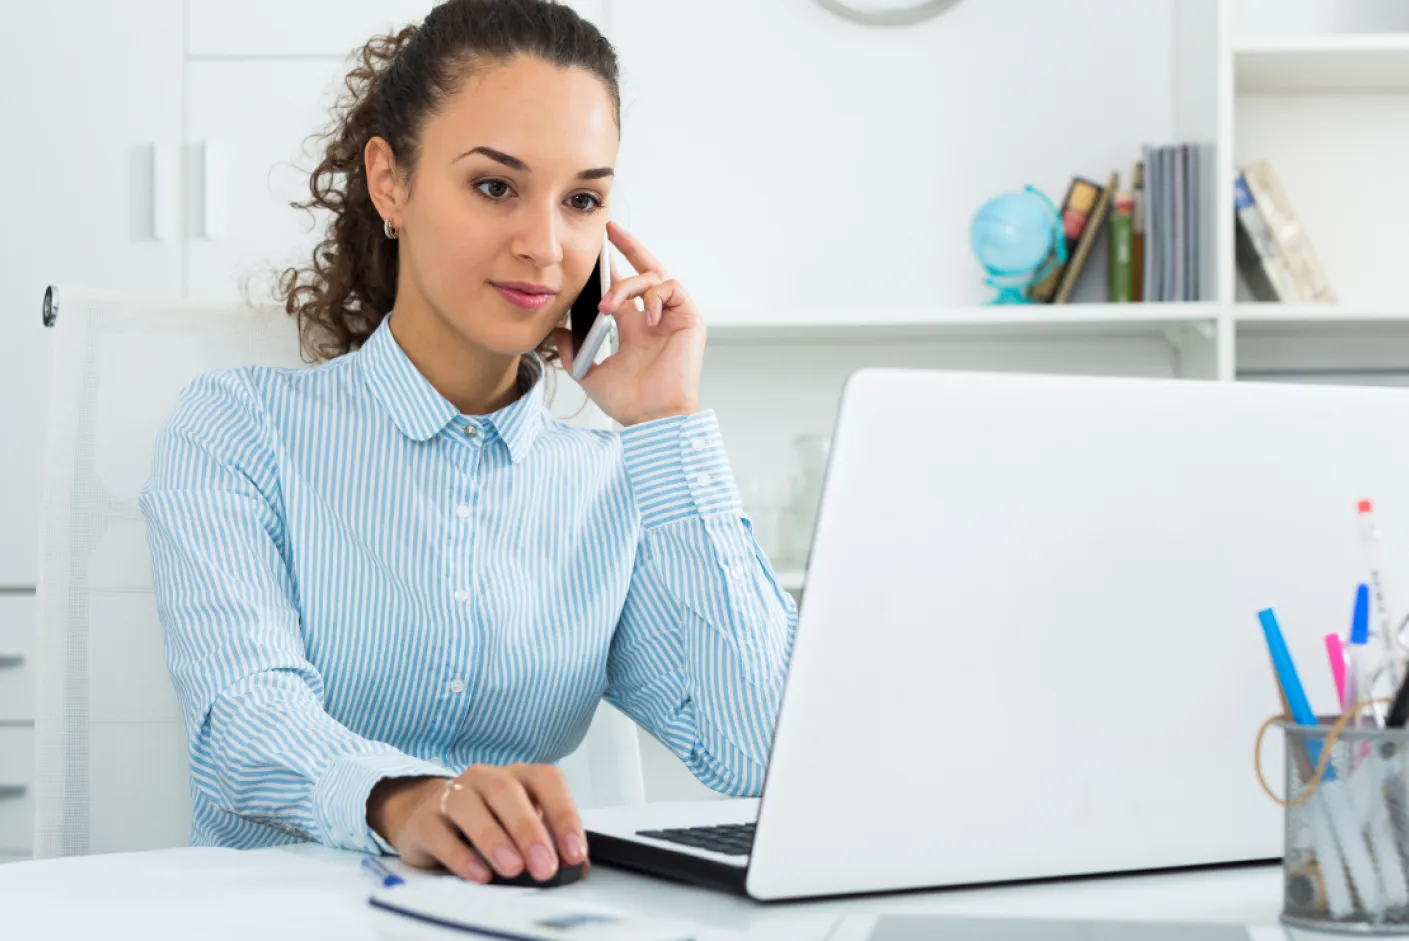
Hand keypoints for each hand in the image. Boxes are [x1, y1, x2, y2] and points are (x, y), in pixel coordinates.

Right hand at [367, 765, 588, 883]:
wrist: (427, 817)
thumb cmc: (486, 822)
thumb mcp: (520, 828)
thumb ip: (550, 843)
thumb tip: (578, 867)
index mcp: (517, 775)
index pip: (547, 780)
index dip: (564, 814)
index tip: (574, 852)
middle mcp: (485, 778)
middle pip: (507, 792)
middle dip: (529, 831)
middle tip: (544, 867)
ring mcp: (451, 794)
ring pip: (470, 806)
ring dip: (494, 838)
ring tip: (513, 869)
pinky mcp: (423, 820)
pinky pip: (440, 833)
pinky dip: (461, 856)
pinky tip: (479, 874)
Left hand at [553, 221, 704, 426]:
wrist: (653, 417)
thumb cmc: (629, 401)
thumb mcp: (589, 373)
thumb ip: (572, 351)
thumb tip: (556, 331)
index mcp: (633, 328)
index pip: (623, 287)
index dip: (611, 266)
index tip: (595, 248)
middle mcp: (653, 318)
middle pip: (646, 270)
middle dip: (630, 246)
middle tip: (610, 229)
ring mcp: (672, 317)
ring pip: (654, 277)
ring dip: (628, 285)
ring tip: (609, 305)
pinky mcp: (689, 319)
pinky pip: (672, 289)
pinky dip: (654, 297)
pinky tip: (643, 317)